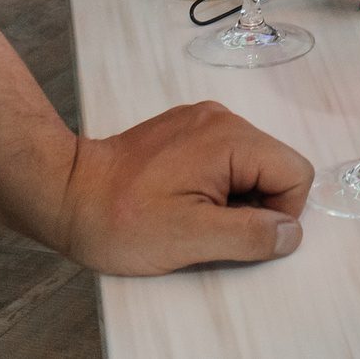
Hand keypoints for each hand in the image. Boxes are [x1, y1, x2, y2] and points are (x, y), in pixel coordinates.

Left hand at [50, 101, 312, 274]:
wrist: (64, 194)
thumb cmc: (117, 217)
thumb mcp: (189, 238)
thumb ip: (249, 236)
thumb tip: (290, 233)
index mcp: (229, 138)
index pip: (295, 172)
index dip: (278, 214)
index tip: (239, 234)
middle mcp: (221, 120)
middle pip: (273, 166)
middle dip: (252, 206)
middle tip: (208, 228)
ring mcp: (202, 122)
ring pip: (249, 166)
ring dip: (232, 198)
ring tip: (189, 214)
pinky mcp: (185, 131)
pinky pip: (223, 159)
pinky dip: (213, 186)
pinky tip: (179, 200)